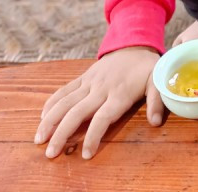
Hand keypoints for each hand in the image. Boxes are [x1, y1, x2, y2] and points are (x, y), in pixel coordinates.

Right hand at [34, 46, 161, 159]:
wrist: (135, 44)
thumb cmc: (146, 68)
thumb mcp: (158, 82)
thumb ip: (158, 101)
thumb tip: (156, 122)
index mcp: (120, 94)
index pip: (103, 117)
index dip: (93, 135)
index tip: (86, 153)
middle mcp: (101, 88)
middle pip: (77, 113)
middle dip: (62, 134)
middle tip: (50, 153)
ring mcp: (90, 81)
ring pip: (66, 101)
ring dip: (50, 120)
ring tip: (39, 139)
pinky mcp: (83, 76)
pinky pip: (64, 89)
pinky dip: (52, 102)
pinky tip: (42, 116)